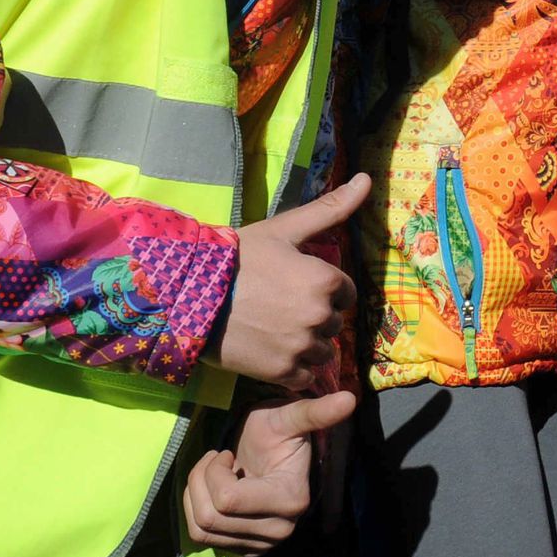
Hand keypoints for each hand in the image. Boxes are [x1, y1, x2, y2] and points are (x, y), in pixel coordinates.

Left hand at [182, 388, 357, 555]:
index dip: (214, 472)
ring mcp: (262, 544)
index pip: (227, 500)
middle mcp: (279, 531)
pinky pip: (202, 538)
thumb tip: (349, 399)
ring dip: (195, 495)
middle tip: (216, 460)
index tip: (227, 453)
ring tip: (213, 474)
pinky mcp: (246, 550)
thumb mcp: (289, 417)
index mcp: (291, 500)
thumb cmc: (277, 432)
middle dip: (201, 481)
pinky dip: (196, 510)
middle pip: (210, 518)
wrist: (274, 455)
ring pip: (201, 530)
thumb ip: (315, 412)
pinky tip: (213, 491)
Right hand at [208, 174, 368, 391]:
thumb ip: (331, 208)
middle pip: (333, 322)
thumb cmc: (238, 258)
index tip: (294, 286)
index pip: (344, 293)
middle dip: (314, 316)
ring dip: (307, 344)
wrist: (189, 294)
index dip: (322, 289)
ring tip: (274, 329)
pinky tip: (271, 351)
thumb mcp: (284, 229)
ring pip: (322, 351)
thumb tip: (367, 179)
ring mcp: (301, 346)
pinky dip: (293, 369)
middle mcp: (320, 316)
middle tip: (279, 306)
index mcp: (326, 281)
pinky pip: (305, 377)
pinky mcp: (281, 372)